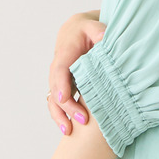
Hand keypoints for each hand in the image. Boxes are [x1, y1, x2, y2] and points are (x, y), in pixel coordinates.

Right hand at [48, 10, 105, 134]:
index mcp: (65, 53)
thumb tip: (105, 38)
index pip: (60, 69)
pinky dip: (59, 116)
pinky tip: (67, 130)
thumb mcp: (95, 27)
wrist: (75, 31)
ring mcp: (57, 79)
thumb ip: (100, 32)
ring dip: (59, 115)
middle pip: (56, 89)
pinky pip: (56, 103)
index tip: (65, 98)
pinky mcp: (61, 87)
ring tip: (69, 131)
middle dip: (67, 106)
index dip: (62, 84)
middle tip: (82, 119)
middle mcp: (57, 68)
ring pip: (52, 99)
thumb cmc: (87, 30)